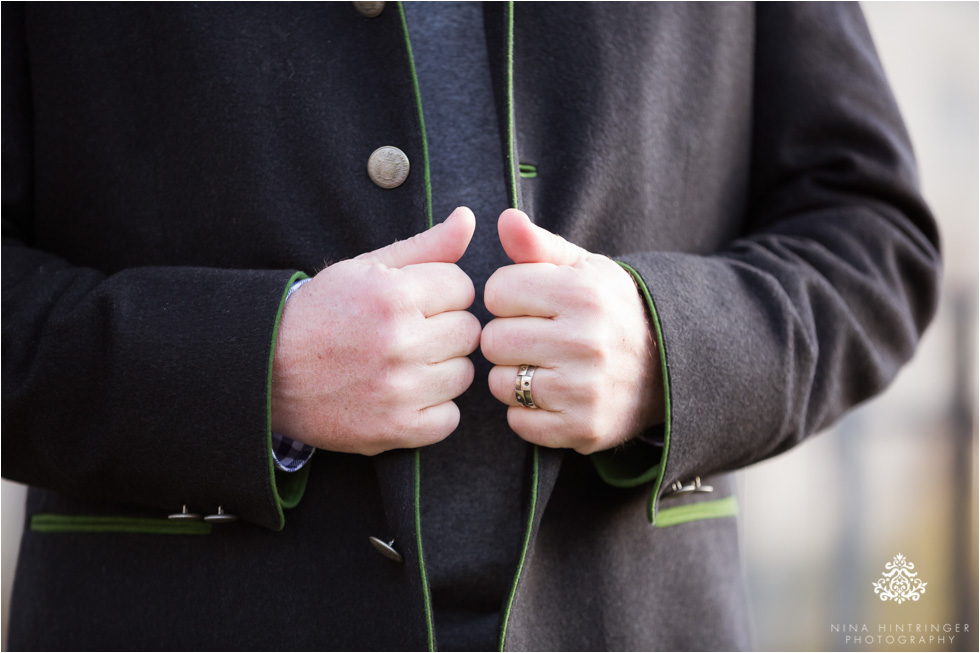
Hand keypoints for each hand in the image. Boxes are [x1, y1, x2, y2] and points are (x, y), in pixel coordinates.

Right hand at [271, 207, 481, 454]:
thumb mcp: (364, 268)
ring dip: (440, 368)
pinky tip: (403, 395)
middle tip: (407, 333)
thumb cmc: (320, 314)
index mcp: (392, 295)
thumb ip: (425, 246)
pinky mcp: (396, 430)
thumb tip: (469, 218)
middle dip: (443, 328)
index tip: (413, 302)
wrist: (266, 371)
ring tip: (403, 364)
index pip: (463, 287)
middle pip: (468, 331)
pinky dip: (432, 410)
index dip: (440, 292)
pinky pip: (449, 418)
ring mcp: (399, 390)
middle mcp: (400, 342)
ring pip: (464, 374)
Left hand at [481, 209, 663, 454]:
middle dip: (507, 337)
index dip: (507, 297)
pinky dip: (526, 412)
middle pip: (493, 340)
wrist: (668, 367)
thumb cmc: (611, 310)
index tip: (528, 304)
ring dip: (513, 376)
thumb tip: (505, 218)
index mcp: (581, 294)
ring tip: (541, 366)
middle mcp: (584, 341)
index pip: (497, 292)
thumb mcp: (583, 269)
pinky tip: (550, 396)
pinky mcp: (582, 428)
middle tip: (533, 338)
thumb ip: (538, 245)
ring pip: (500, 383)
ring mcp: (583, 389)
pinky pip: (518, 421)